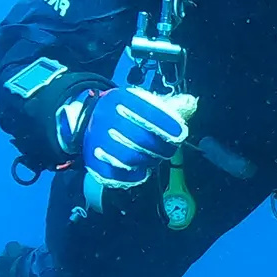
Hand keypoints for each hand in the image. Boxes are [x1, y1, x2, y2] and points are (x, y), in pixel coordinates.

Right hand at [64, 85, 195, 204]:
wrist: (86, 121)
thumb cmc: (120, 112)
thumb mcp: (138, 100)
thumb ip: (164, 105)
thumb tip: (191, 104)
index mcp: (118, 100)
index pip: (147, 112)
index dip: (167, 125)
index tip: (180, 134)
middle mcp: (104, 120)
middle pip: (140, 139)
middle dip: (162, 147)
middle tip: (169, 149)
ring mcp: (97, 142)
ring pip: (129, 158)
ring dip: (149, 160)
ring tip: (155, 157)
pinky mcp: (93, 162)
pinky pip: (117, 175)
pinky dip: (134, 175)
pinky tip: (141, 169)